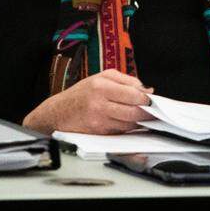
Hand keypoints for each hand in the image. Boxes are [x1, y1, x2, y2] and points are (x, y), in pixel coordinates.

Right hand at [22, 69, 153, 134]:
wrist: (57, 112)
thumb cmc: (81, 93)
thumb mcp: (101, 77)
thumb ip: (127, 80)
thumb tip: (147, 90)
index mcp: (101, 86)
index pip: (134, 94)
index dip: (146, 98)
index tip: (152, 99)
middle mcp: (99, 104)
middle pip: (134, 112)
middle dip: (147, 112)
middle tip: (152, 110)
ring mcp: (98, 121)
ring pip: (129, 124)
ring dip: (139, 121)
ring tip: (142, 115)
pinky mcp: (97, 133)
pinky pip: (120, 131)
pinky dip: (128, 128)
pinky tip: (129, 122)